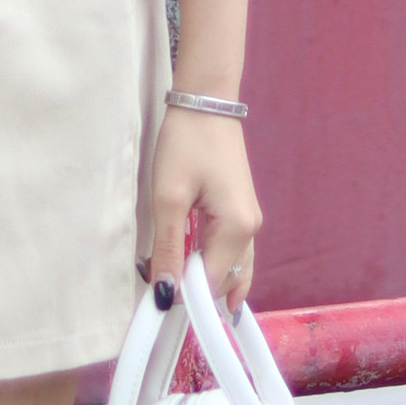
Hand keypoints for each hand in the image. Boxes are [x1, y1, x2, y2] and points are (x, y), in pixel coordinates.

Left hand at [146, 106, 260, 313]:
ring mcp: (249, 220)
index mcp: (237, 229)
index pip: (211, 283)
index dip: (183, 297)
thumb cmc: (186, 144)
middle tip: (161, 296)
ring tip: (181, 295)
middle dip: (195, 292)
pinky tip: (202, 277)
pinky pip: (231, 251)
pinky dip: (215, 265)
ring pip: (232, 268)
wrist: (205, 102)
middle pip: (224, 279)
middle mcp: (250, 229)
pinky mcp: (240, 210)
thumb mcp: (169, 197)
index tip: (154, 302)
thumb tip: (166, 294)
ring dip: (206, 282)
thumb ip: (169, 249)